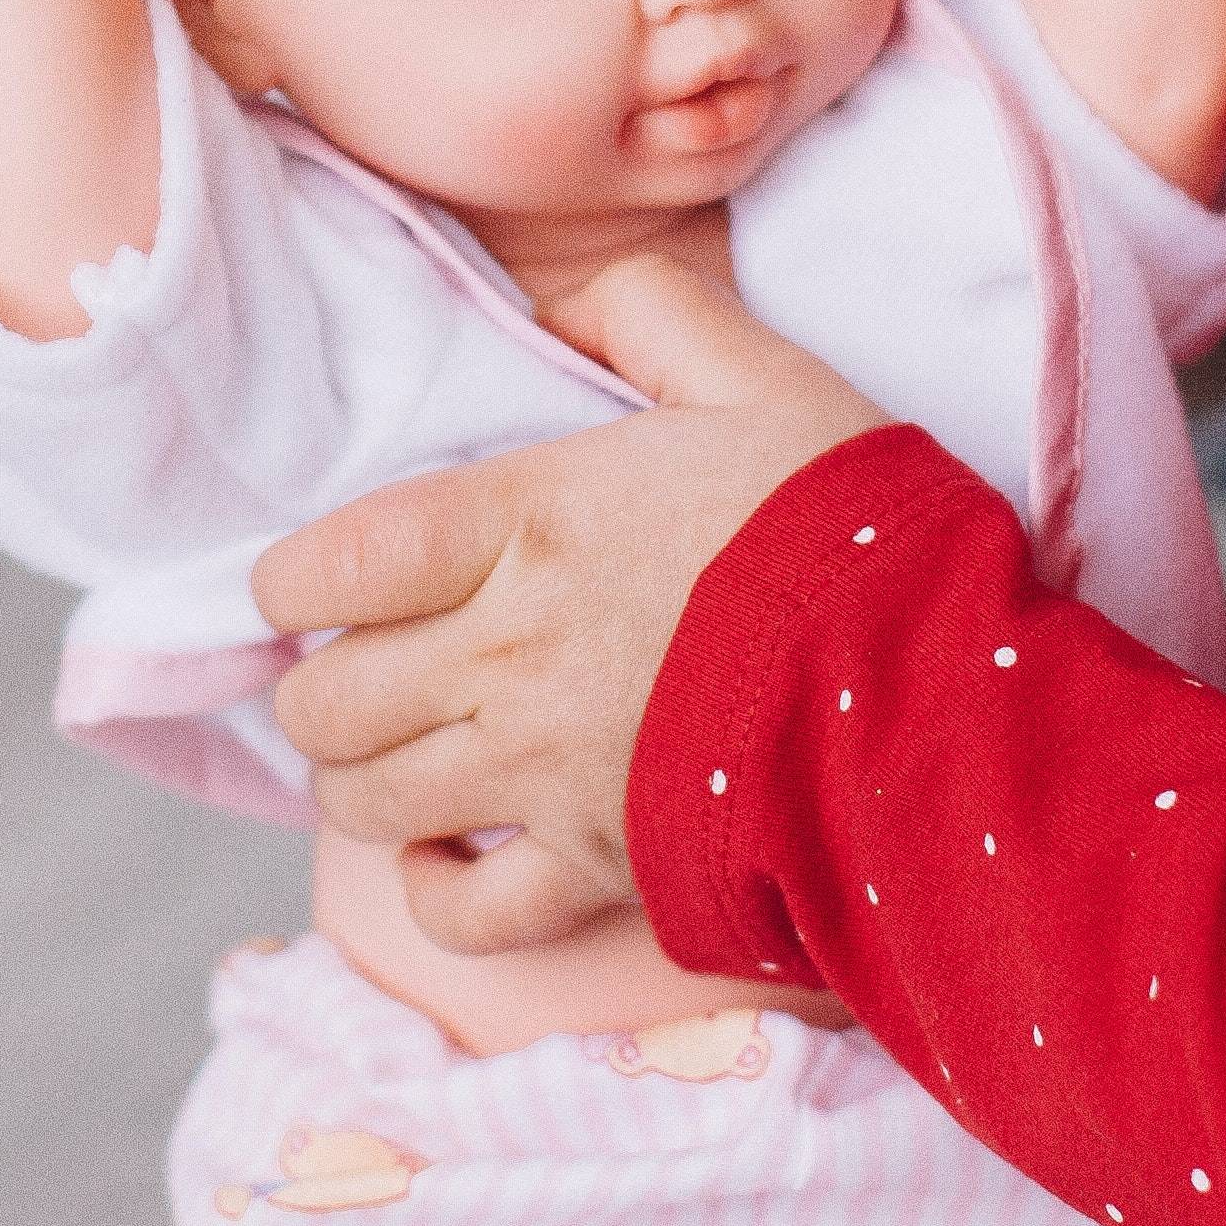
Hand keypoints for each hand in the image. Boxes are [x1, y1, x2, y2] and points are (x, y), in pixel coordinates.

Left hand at [255, 257, 887, 954]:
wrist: (936, 684)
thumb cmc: (851, 524)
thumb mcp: (760, 377)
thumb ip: (650, 314)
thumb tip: (563, 309)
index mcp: (525, 524)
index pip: (326, 565)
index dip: (290, 582)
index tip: (316, 583)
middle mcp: (506, 653)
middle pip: (326, 700)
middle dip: (325, 687)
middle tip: (368, 669)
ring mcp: (543, 771)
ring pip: (368, 802)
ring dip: (365, 781)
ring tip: (402, 753)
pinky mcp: (599, 866)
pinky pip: (465, 916)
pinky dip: (437, 898)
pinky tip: (451, 858)